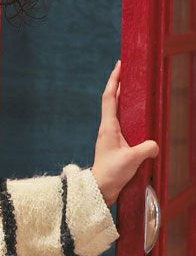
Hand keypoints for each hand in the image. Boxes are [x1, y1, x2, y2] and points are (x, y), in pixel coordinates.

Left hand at [91, 59, 158, 206]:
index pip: (110, 97)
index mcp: (108, 127)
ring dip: (126, 99)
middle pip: (113, 101)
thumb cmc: (111, 174)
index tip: (119, 65)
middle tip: (130, 70)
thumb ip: (147, 148)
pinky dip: (131, 116)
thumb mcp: (132, 160)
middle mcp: (108, 129)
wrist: (100, 190)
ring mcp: (111, 137)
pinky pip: (125, 125)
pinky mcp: (116, 145)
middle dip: (121, 84)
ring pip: (119, 112)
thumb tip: (154, 145)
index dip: (114, 80)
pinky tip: (141, 116)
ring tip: (136, 88)